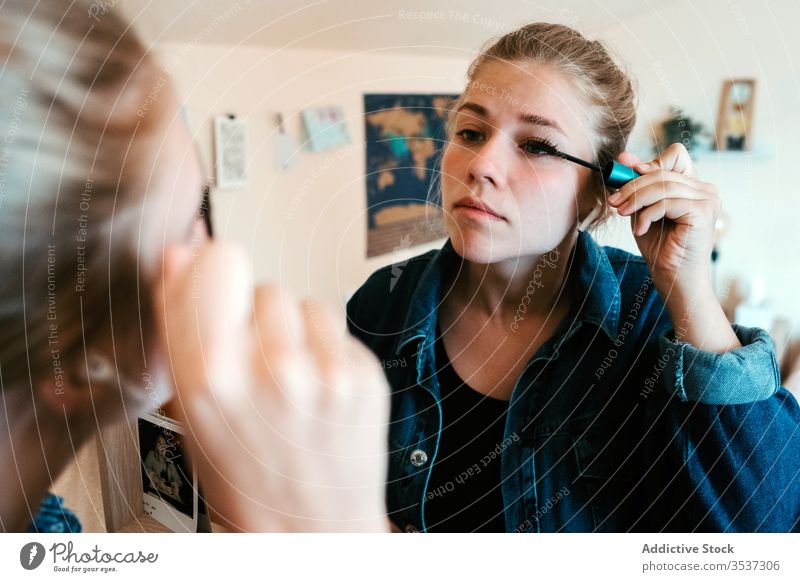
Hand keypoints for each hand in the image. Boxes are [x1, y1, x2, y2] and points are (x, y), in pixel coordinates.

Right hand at [155, 242, 389, 531]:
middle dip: (257, 317)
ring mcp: (324, 373)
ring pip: (304, 303)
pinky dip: (327, 349)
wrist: (313, 528)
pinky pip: (338, 329)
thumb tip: (179, 254)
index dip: (217, 272)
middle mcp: (271, 371)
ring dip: (296, 330)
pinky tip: (320, 389)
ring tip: (292, 380)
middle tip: (258, 364)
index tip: (218, 283)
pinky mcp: (363, 375)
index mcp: (211, 380)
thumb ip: (181, 326)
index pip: (218, 265)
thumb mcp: (192, 410)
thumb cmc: (247, 477)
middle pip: (265, 286)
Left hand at [608, 143, 720, 294]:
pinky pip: (666, 202)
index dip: (649, 164)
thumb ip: (638, 186)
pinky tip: (641, 230)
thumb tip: (623, 157)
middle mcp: (705, 189)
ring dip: (636, 200)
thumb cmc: (661, 247)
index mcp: (694, 186)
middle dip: (632, 186)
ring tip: (623, 214)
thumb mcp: (643, 210)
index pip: (675, 155)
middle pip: (662, 171)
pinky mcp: (703, 212)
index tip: (624, 181)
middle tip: (614, 202)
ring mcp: (708, 199)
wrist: (674, 279)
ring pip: (662, 185)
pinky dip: (647, 214)